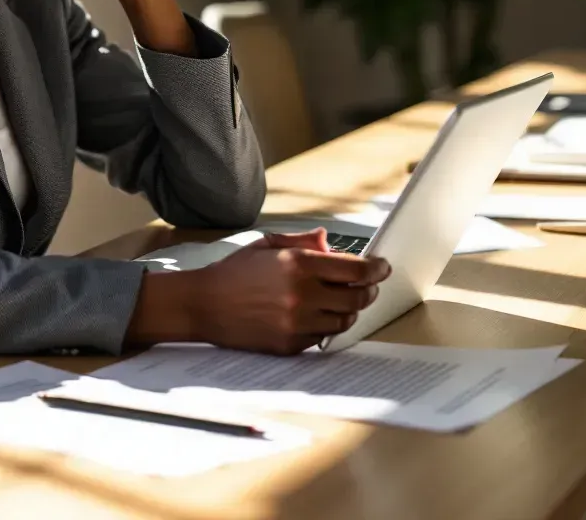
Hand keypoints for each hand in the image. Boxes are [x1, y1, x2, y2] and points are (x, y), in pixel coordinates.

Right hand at [190, 228, 390, 354]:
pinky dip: (326, 325)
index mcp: (298, 264)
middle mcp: (302, 294)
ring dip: (349, 309)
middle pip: (357, 297)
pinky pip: (323, 337)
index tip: (382, 267)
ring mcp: (297, 322)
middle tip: (367, 285)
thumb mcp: (266, 246)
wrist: (204, 304)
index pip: (354, 269)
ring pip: (344, 320)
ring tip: (340, 300)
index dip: (375, 268)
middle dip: (367, 290)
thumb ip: (301, 241)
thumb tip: (328, 242)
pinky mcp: (291, 344)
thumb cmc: (233, 272)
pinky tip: (316, 315)